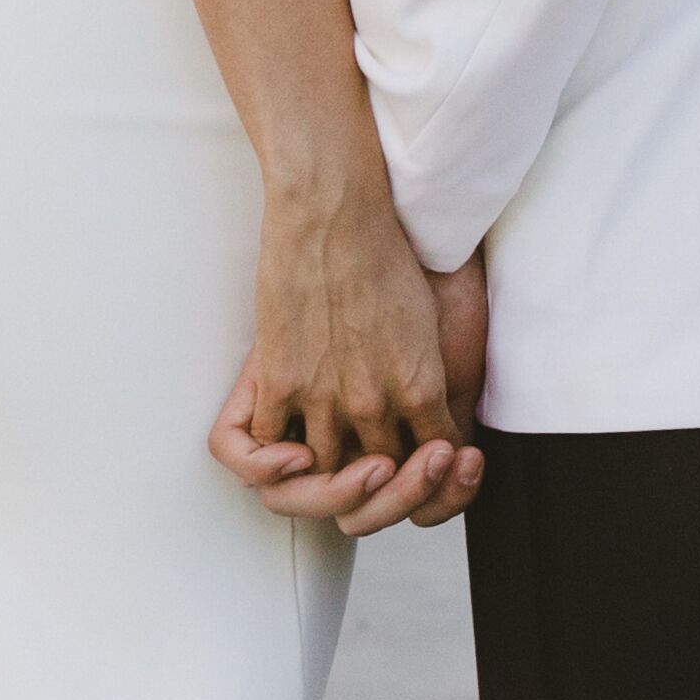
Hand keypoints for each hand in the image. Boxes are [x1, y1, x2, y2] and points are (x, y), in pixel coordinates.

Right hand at [207, 172, 482, 533]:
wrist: (337, 214)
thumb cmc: (386, 252)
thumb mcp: (426, 321)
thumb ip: (422, 368)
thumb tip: (424, 400)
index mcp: (421, 386)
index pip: (428, 459)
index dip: (420, 473)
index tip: (411, 461)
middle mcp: (376, 401)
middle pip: (378, 476)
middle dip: (376, 486)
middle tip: (369, 475)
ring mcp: (325, 395)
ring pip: (325, 472)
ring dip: (324, 478)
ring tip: (322, 469)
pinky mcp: (282, 380)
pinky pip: (271, 446)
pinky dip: (274, 459)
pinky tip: (283, 454)